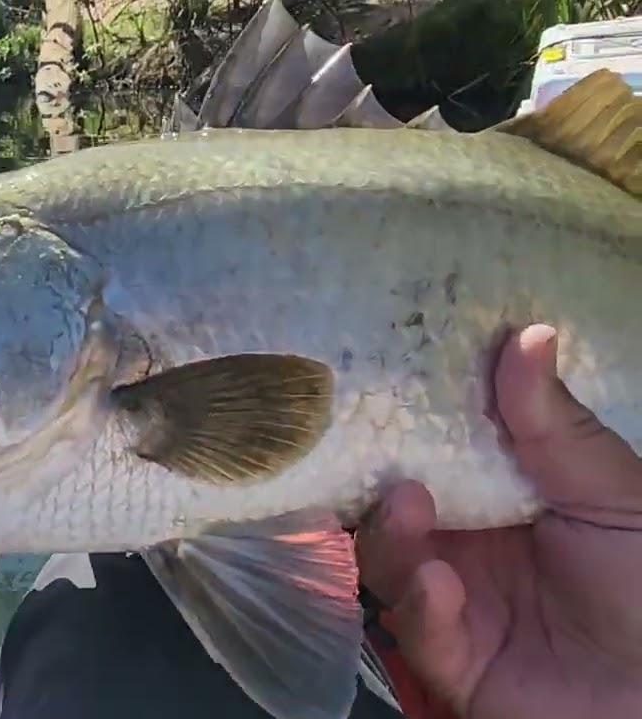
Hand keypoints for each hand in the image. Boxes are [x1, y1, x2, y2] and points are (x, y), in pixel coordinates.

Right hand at [357, 324, 641, 717]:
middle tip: (381, 452)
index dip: (404, 416)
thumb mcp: (614, 496)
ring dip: (388, 534)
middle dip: (376, 477)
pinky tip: (441, 585)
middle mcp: (461, 541)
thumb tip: (526, 333)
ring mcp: (448, 599)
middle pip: (388, 501)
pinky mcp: (445, 657)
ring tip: (408, 508)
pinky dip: (420, 605)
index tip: (377, 372)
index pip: (432, 448)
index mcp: (495, 494)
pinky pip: (415, 628)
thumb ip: (559, 428)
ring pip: (385, 560)